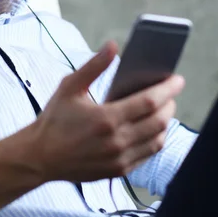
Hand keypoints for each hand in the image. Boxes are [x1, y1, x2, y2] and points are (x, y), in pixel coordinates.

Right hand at [32, 41, 184, 182]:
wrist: (40, 156)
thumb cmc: (54, 119)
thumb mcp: (70, 86)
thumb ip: (94, 66)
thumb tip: (112, 45)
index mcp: (106, 118)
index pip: (149, 102)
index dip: (167, 89)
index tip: (177, 79)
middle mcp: (116, 141)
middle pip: (159, 121)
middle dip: (170, 104)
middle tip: (170, 92)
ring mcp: (119, 159)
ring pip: (157, 140)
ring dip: (165, 123)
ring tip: (162, 109)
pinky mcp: (118, 171)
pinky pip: (147, 155)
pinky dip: (155, 139)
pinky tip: (150, 128)